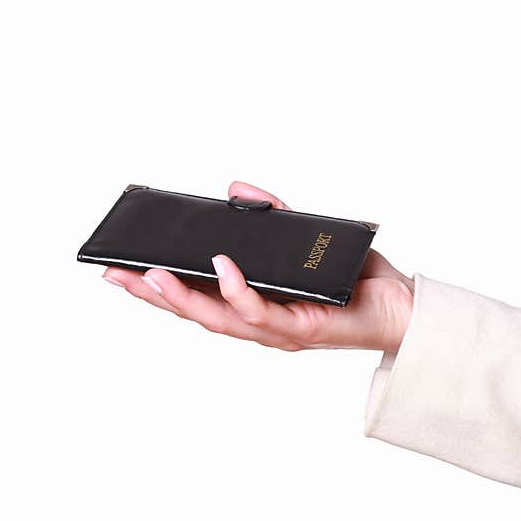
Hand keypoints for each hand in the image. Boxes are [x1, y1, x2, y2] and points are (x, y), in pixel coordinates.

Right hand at [102, 182, 413, 351]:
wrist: (405, 306)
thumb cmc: (357, 279)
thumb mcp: (304, 236)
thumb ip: (270, 215)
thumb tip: (235, 190)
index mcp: (256, 304)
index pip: (199, 296)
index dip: (161, 286)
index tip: (123, 269)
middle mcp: (261, 323)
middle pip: (198, 312)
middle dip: (154, 295)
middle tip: (115, 276)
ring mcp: (279, 330)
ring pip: (220, 319)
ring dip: (182, 299)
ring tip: (150, 276)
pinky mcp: (303, 330)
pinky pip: (261, 313)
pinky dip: (238, 292)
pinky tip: (219, 269)